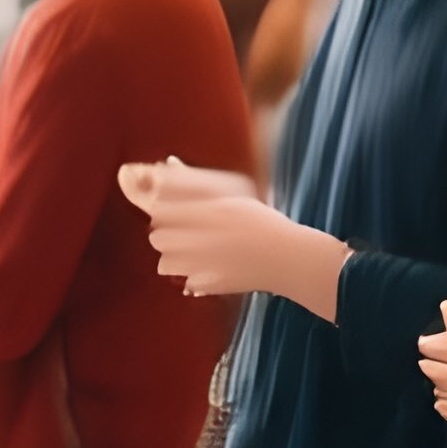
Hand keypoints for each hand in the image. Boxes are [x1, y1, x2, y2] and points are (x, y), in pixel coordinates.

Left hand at [121, 157, 349, 317]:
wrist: (288, 258)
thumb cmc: (264, 222)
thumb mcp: (235, 196)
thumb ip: (200, 184)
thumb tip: (169, 161)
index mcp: (212, 212)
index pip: (161, 211)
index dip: (163, 211)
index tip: (173, 211)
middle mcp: (204, 238)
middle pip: (158, 238)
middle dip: (165, 234)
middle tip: (182, 231)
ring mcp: (205, 265)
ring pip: (164, 263)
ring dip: (173, 256)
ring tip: (191, 251)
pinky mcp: (210, 285)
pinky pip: (185, 282)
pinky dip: (191, 276)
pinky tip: (206, 268)